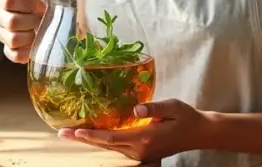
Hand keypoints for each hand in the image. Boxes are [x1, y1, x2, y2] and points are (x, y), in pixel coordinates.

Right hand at [0, 0, 44, 62]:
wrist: (43, 22)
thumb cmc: (37, 4)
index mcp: (3, 0)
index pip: (8, 0)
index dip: (26, 4)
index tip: (39, 4)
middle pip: (12, 22)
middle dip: (31, 21)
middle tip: (42, 19)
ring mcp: (3, 35)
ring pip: (13, 39)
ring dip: (31, 36)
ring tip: (39, 31)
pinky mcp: (9, 51)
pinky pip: (15, 55)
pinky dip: (28, 51)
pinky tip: (35, 45)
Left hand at [58, 99, 209, 161]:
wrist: (200, 133)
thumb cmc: (186, 117)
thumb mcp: (173, 107)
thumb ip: (154, 108)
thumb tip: (135, 108)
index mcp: (144, 138)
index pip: (111, 138)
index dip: (92, 135)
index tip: (75, 131)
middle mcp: (139, 149)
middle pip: (105, 146)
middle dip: (84, 139)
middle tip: (62, 133)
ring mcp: (140, 153)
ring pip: (110, 149)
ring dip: (91, 141)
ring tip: (72, 133)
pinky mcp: (142, 152)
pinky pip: (117, 148)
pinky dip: (103, 142)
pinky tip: (93, 135)